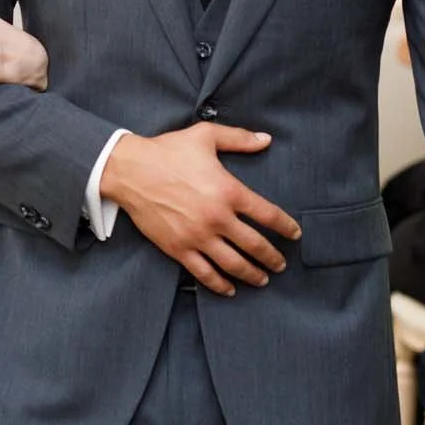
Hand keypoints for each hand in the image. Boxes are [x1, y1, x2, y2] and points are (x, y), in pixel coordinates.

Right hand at [100, 124, 300, 294]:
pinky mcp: (179, 248)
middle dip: (273, 258)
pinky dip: (220, 284)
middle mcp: (218, 218)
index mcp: (228, 191)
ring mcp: (198, 236)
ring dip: (252, 275)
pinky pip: (204, 273)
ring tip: (262, 279)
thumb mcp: (206, 136)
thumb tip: (266, 139)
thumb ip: (239, 138)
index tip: (295, 234)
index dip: (286, 227)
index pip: (268, 215)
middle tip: (281, 264)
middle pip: (256, 246)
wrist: (130, 170)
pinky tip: (230, 289)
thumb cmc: (167, 151)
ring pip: (234, 264)